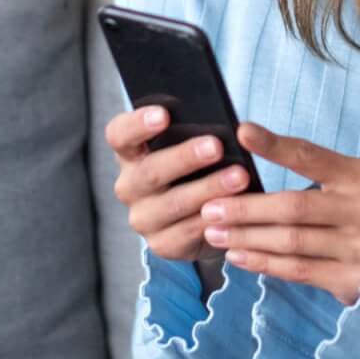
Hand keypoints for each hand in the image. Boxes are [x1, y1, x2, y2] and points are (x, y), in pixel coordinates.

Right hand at [106, 106, 253, 262]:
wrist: (199, 217)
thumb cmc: (195, 169)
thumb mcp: (188, 147)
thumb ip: (193, 134)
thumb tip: (221, 124)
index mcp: (130, 154)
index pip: (120, 134)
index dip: (138, 124)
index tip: (164, 114)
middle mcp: (129, 186)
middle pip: (150, 170)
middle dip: (185, 157)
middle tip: (216, 146)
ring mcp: (142, 218)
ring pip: (174, 203)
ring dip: (209, 189)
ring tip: (240, 177)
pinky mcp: (161, 244)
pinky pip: (188, 231)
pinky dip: (213, 219)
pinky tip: (235, 210)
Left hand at [201, 123, 359, 305]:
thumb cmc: (355, 212)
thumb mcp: (345, 183)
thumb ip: (310, 170)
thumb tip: (247, 153)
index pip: (311, 157)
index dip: (275, 145)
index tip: (242, 132)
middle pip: (294, 206)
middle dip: (247, 207)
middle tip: (210, 206)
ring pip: (291, 241)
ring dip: (247, 236)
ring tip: (214, 232)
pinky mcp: (350, 279)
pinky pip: (297, 270)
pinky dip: (262, 262)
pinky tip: (237, 255)